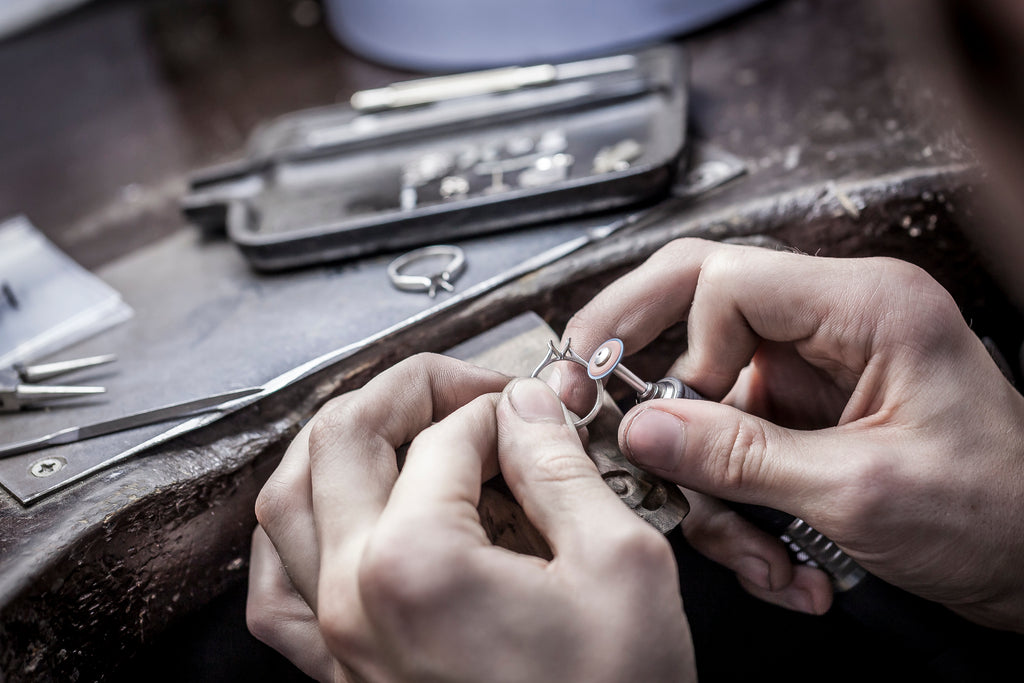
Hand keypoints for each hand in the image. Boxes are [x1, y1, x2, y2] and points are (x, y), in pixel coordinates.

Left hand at [247, 354, 695, 681]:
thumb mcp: (619, 567)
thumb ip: (561, 467)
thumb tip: (526, 408)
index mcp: (417, 564)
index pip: (446, 436)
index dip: (502, 406)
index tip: (536, 412)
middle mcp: (354, 598)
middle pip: (344, 441)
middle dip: (408, 393)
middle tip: (464, 389)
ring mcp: (335, 641)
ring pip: (286, 502)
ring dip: (336, 444)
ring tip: (393, 427)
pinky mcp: (339, 675)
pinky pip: (275, 590)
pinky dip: (289, 535)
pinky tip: (325, 516)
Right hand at [561, 237, 1023, 631]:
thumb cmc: (1000, 511)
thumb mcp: (859, 490)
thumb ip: (740, 457)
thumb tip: (644, 428)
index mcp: (865, 305)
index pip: (726, 279)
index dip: (689, 349)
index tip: (683, 418)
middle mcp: (833, 322)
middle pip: (697, 295)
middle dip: (638, 348)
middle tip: (589, 386)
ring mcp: (814, 370)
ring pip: (706, 392)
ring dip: (709, 480)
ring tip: (752, 551)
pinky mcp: (804, 414)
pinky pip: (731, 440)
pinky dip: (734, 504)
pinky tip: (775, 557)